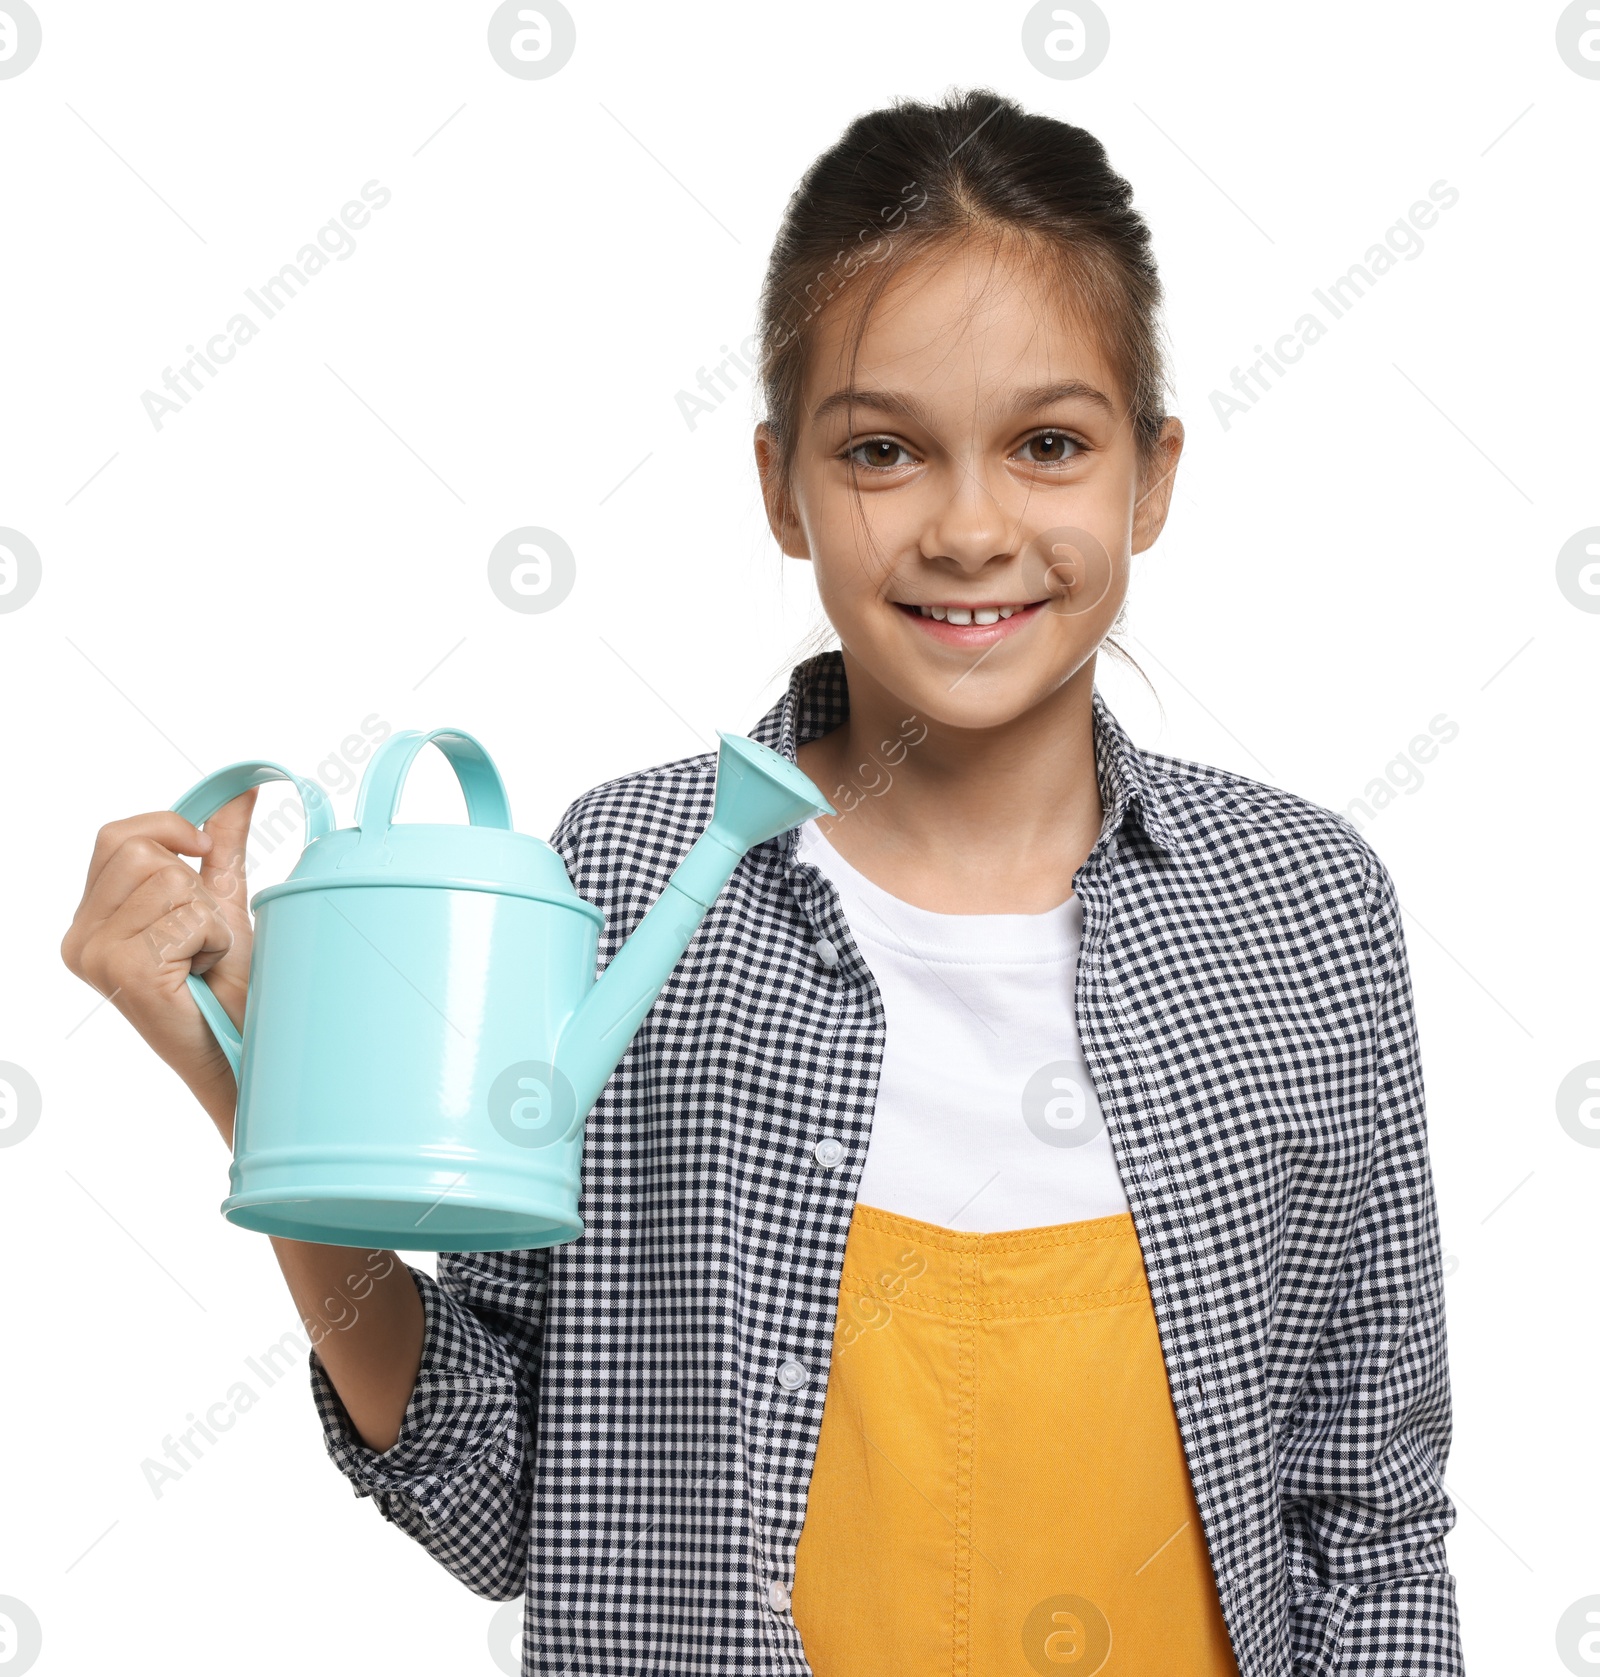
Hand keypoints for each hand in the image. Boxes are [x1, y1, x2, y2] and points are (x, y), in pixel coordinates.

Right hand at [60, 788, 259, 1125]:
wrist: (239, 1043)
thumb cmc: (227, 981)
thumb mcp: (223, 900)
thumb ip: (222, 845)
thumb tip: (242, 789)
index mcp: (92, 918)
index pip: (115, 836)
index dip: (166, 827)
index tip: (202, 848)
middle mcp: (81, 937)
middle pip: (145, 852)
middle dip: (194, 885)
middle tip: (199, 934)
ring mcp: (96, 955)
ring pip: (172, 883)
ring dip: (209, 917)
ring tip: (202, 956)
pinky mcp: (125, 971)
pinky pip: (187, 918)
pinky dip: (213, 940)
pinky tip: (202, 972)